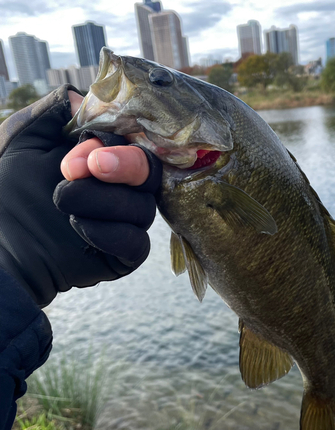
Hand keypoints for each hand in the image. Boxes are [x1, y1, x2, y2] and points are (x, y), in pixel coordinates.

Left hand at [0, 85, 161, 307]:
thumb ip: (55, 114)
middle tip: (82, 169)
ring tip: (61, 203)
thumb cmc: (10, 190)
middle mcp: (124, 188)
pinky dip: (109, 234)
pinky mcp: (126, 254)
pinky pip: (137, 243)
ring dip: (100, 201)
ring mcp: (127, 222)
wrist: (0, 246)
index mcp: (107, 158)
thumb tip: (85, 100)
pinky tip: (78, 226)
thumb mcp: (24, 140)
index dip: (112, 144)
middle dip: (123, 166)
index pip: (133, 142)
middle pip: (150, 172)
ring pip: (142, 208)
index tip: (74, 156)